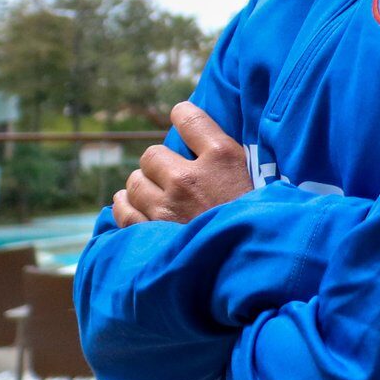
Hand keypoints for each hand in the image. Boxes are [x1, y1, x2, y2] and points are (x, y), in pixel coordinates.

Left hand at [112, 102, 251, 226]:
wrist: (251, 264)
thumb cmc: (256, 219)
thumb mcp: (253, 179)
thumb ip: (225, 158)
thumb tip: (199, 140)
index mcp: (222, 157)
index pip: (189, 119)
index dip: (182, 115)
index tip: (181, 117)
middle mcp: (189, 177)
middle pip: (151, 155)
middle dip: (158, 164)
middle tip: (169, 174)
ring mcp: (167, 206)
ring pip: (134, 182)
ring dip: (142, 186)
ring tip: (154, 194)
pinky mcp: (152, 233)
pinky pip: (123, 211)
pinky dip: (126, 207)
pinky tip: (133, 206)